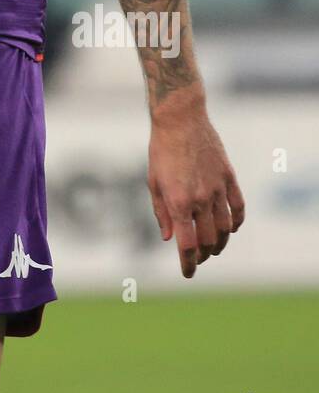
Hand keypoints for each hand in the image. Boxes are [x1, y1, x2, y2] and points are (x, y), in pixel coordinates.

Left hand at [148, 95, 244, 277]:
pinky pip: (239, 207)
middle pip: (208, 241)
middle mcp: (200, 199)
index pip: (187, 245)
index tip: (187, 274)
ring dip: (220, 243)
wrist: (180, 119)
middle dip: (203, 255)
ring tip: (213, 248)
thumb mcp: (153, 182)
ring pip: (225, 228)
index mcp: (178, 202)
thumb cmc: (161, 150)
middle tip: (197, 258)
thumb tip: (169, 239)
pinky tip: (231, 228)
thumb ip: (161, 213)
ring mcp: (217, 188)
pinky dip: (237, 223)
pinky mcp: (228, 177)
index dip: (188, 264)